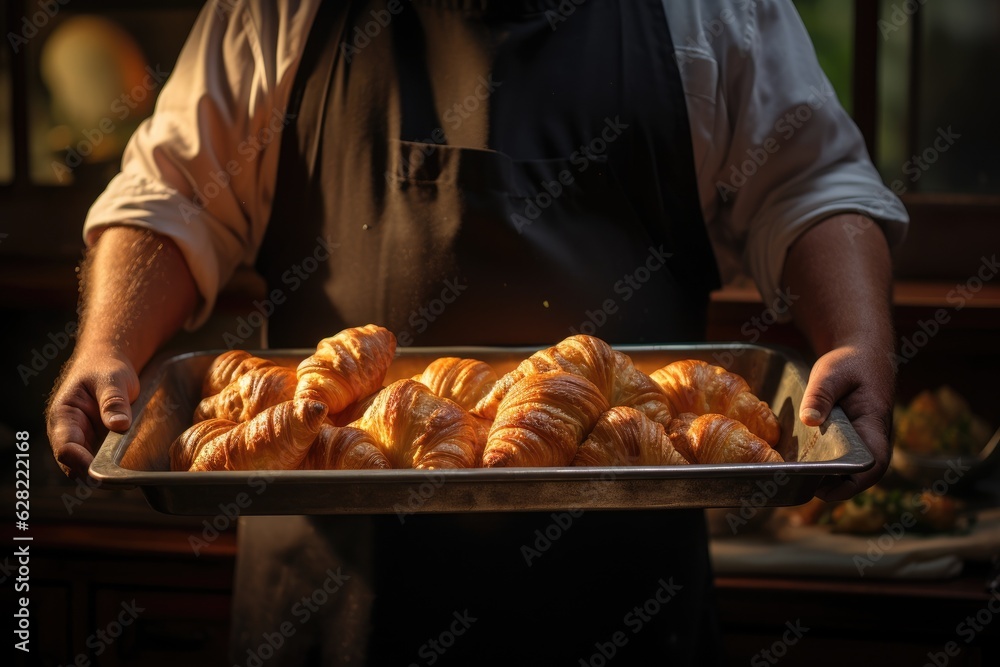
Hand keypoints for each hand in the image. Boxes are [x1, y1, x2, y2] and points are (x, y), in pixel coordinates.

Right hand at [46, 346, 139, 478]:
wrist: (108, 363)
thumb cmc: (105, 367)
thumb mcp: (112, 378)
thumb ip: (113, 401)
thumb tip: (118, 424)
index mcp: (64, 416)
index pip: (65, 447)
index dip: (80, 463)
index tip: (100, 472)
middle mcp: (68, 432)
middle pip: (74, 465)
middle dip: (94, 476)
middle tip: (122, 483)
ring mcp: (83, 440)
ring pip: (88, 467)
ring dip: (105, 475)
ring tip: (129, 480)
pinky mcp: (97, 443)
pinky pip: (102, 461)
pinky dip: (113, 467)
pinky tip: (131, 469)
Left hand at [798, 342, 895, 500]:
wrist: (862, 353)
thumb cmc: (850, 362)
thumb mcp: (832, 372)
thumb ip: (821, 394)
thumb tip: (809, 419)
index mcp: (874, 425)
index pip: (874, 465)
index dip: (853, 484)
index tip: (823, 490)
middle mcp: (872, 439)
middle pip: (859, 475)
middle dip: (832, 486)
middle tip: (797, 483)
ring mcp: (862, 440)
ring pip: (848, 470)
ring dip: (826, 477)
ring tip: (793, 475)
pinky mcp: (850, 439)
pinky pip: (840, 458)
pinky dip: (822, 463)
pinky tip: (798, 461)